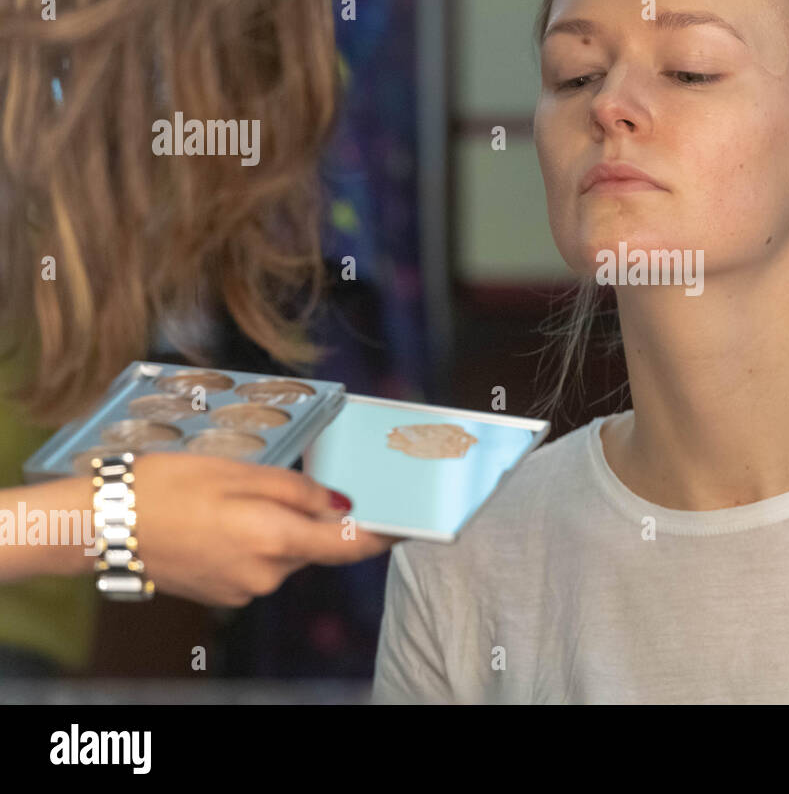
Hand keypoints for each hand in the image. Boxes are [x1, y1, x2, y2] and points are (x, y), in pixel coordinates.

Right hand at [130, 453, 395, 606]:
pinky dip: (255, 541)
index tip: (408, 523)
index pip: (350, 545)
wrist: (103, 524)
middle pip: (315, 546)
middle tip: (286, 484)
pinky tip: (222, 519)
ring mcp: (244, 589)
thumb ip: (297, 490)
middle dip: (314, 517)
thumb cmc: (167, 487)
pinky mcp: (224, 594)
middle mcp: (266, 574)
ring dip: (280, 527)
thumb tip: (342, 504)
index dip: (384, 534)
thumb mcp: (240, 471)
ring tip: (237, 496)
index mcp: (274, 540)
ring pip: (286, 554)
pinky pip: (259, 564)